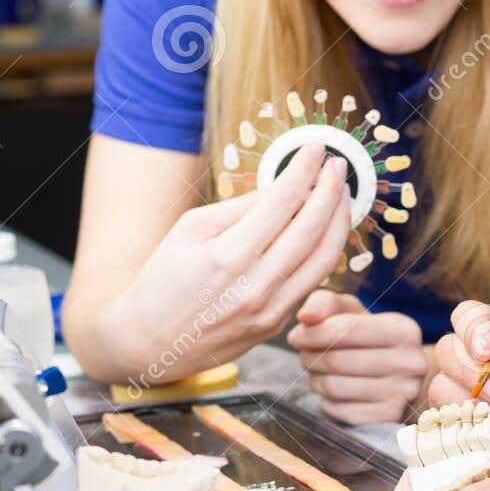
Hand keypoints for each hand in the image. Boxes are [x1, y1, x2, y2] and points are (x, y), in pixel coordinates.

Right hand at [99, 142, 350, 382]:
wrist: (148, 341)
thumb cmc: (163, 279)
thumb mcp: (190, 230)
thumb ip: (241, 208)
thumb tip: (284, 187)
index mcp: (227, 255)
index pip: (281, 202)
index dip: (304, 170)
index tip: (315, 149)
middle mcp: (254, 285)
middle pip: (312, 228)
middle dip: (331, 190)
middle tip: (337, 165)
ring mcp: (270, 309)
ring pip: (325, 259)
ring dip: (340, 221)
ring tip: (341, 194)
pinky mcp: (277, 323)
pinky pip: (313, 281)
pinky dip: (325, 250)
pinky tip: (326, 229)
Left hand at [287, 293, 425, 424]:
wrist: (399, 377)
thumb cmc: (368, 338)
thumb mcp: (351, 312)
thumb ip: (325, 303)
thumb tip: (306, 316)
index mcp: (404, 329)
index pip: (344, 330)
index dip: (311, 333)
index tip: (296, 336)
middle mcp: (410, 362)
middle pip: (336, 360)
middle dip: (309, 357)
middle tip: (305, 355)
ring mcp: (402, 394)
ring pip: (334, 387)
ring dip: (315, 379)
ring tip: (318, 372)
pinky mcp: (388, 418)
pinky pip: (338, 411)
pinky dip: (327, 401)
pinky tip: (334, 392)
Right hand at [427, 300, 489, 439]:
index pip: (470, 316)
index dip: (474, 328)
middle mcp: (475, 364)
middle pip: (448, 348)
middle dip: (472, 370)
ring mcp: (461, 396)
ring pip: (441, 385)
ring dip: (474, 402)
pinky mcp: (455, 428)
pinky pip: (443, 421)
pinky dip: (468, 426)